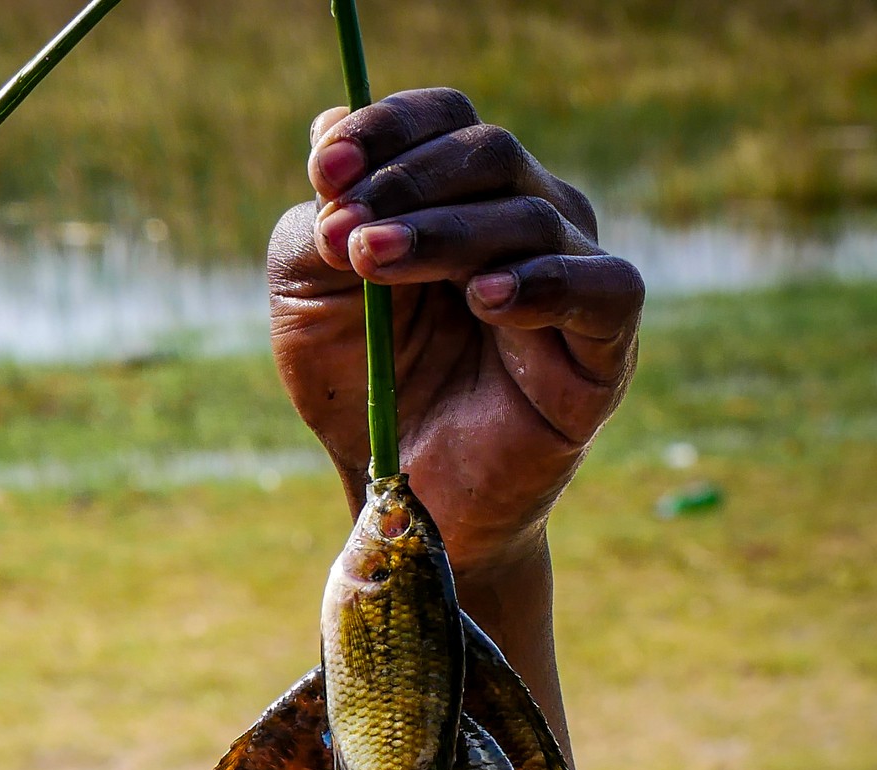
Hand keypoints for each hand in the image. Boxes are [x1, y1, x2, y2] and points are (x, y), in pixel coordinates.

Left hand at [268, 88, 643, 582]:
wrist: (407, 498)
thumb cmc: (366, 390)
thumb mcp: (313, 303)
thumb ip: (313, 226)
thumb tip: (327, 132)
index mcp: (458, 193)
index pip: (442, 121)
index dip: (387, 131)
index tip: (325, 169)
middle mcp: (524, 215)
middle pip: (486, 155)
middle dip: (406, 186)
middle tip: (347, 233)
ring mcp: (573, 270)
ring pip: (527, 216)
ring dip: (444, 235)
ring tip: (379, 261)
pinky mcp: (608, 338)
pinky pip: (599, 288)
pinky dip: (542, 285)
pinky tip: (486, 298)